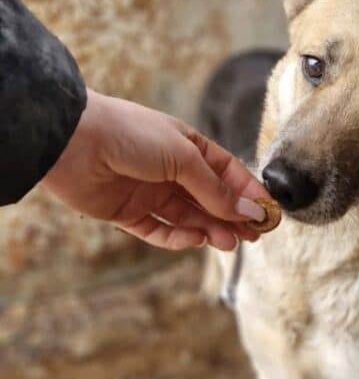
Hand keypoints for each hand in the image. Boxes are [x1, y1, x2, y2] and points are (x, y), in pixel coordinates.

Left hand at [41, 89, 268, 249]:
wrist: (71, 140)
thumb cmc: (131, 134)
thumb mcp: (184, 157)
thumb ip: (216, 189)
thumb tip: (249, 211)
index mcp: (187, 147)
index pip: (227, 173)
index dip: (248, 193)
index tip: (267, 214)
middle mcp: (171, 170)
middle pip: (210, 199)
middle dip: (233, 217)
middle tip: (253, 237)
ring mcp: (149, 192)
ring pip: (189, 217)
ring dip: (211, 230)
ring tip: (229, 243)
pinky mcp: (127, 212)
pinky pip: (159, 230)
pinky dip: (178, 237)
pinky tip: (195, 239)